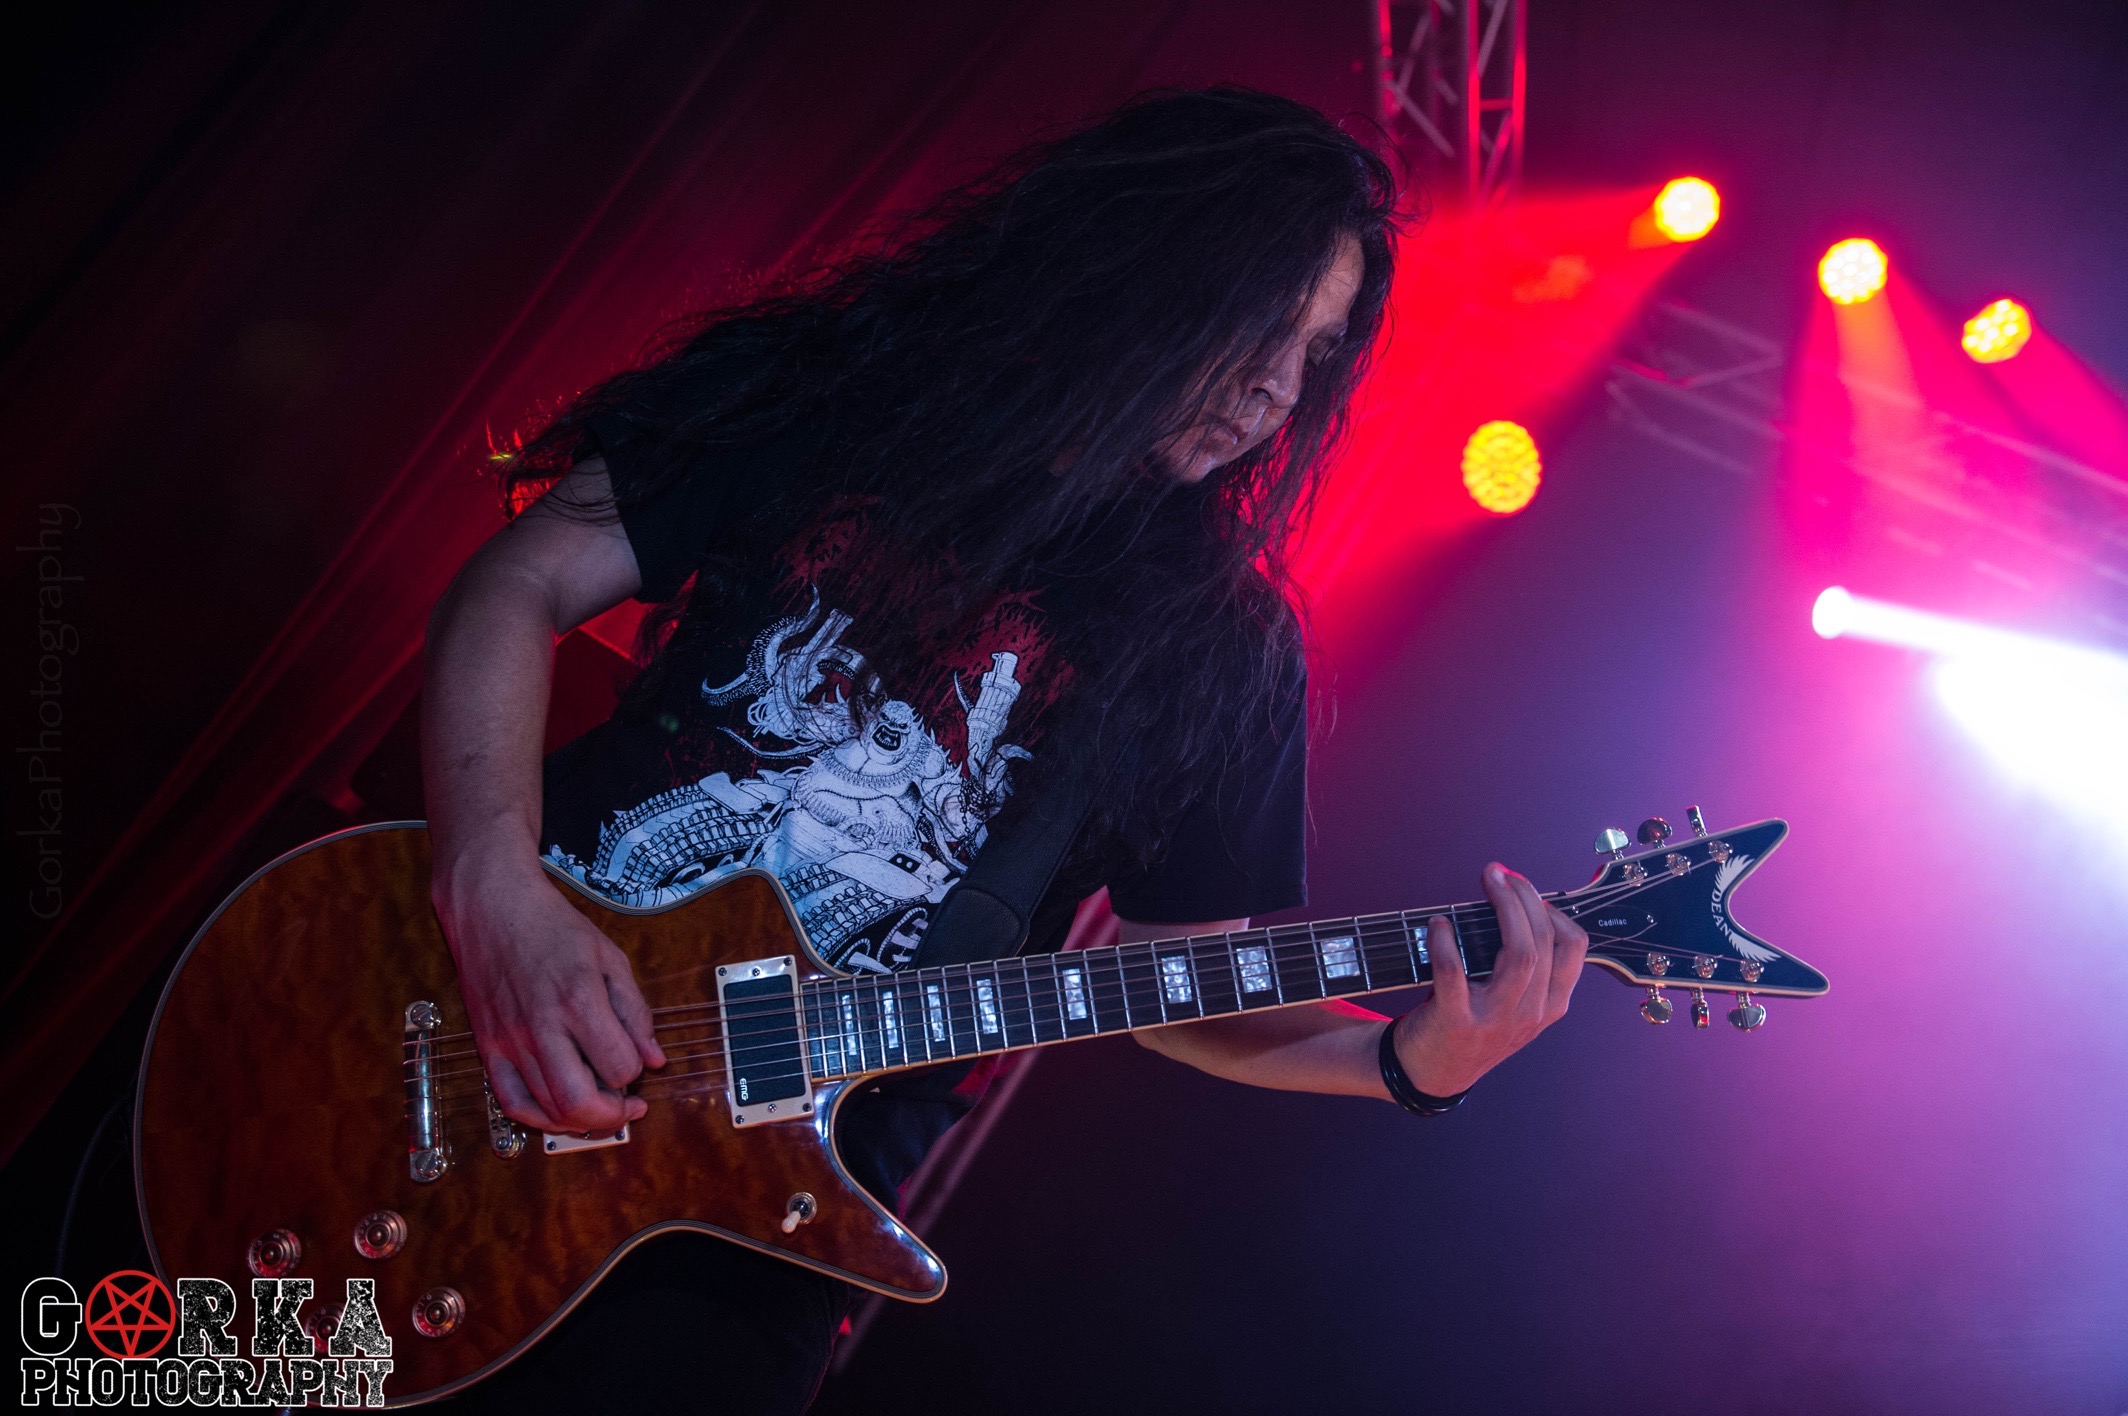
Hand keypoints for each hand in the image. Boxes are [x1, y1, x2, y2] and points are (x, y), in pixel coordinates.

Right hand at [434, 855, 665, 1133]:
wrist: (491, 906)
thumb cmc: (552, 927)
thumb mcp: (610, 957)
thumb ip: (635, 1012)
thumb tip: (655, 1060)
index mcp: (579, 999)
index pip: (620, 1066)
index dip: (636, 1072)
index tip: (637, 1064)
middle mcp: (542, 1025)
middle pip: (580, 1102)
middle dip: (612, 1116)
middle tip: (626, 1108)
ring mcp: (510, 1040)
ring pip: (547, 1109)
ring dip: (580, 1120)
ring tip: (598, 1106)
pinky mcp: (488, 1047)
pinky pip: (510, 1103)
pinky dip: (538, 1119)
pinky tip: (559, 1113)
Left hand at [1391, 861, 1587, 1096]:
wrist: (1432, 1073)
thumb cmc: (1474, 1023)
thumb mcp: (1516, 1004)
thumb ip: (1527, 965)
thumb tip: (1519, 900)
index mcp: (1550, 1006)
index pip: (1574, 948)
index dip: (1553, 909)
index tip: (1528, 889)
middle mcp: (1530, 1014)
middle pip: (1544, 942)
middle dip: (1524, 896)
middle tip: (1500, 874)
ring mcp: (1495, 1020)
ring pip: (1519, 954)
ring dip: (1503, 908)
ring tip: (1487, 882)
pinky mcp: (1456, 1021)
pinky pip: (1454, 970)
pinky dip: (1445, 940)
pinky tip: (1439, 924)